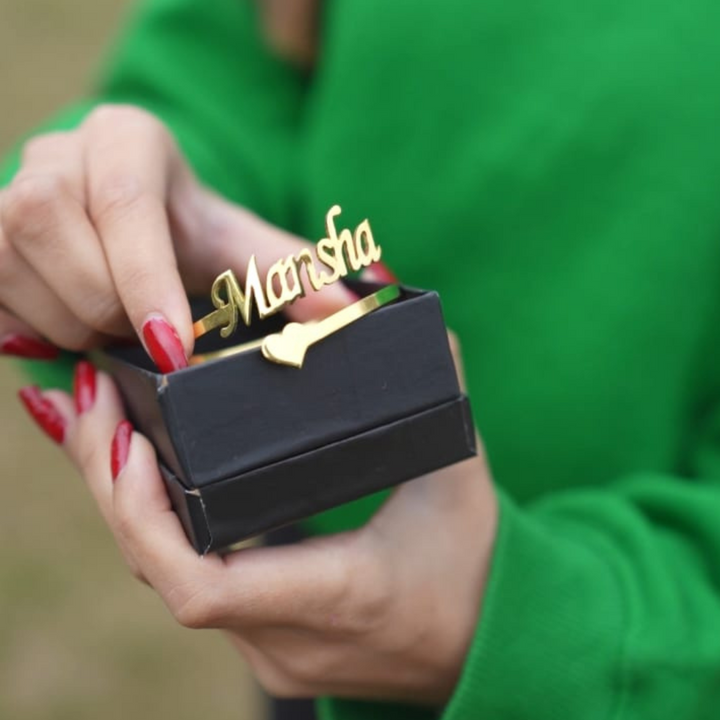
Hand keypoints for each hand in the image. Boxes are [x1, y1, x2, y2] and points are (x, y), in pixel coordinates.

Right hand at [0, 104, 354, 367]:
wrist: (133, 214)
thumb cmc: (190, 231)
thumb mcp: (240, 245)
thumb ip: (290, 273)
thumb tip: (348, 310)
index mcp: (127, 140)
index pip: (125, 205)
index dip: (144, 280)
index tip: (170, 349)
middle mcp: (58, 153)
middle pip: (54, 233)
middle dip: (104, 307)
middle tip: (148, 335)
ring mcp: (6, 187)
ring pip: (10, 266)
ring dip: (69, 321)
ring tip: (114, 328)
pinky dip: (32, 326)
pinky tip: (72, 327)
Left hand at [24, 353, 496, 705]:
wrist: (483, 648)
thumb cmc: (477, 573)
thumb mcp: (460, 484)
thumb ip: (440, 401)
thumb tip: (426, 329)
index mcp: (337, 596)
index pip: (203, 588)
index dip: (147, 519)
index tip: (131, 445)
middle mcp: (286, 638)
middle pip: (160, 574)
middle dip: (113, 489)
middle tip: (94, 403)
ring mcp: (268, 648)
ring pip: (162, 580)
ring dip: (125, 505)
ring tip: (103, 426)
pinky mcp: (264, 640)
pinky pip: (184, 584)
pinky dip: (153, 528)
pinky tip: (138, 478)